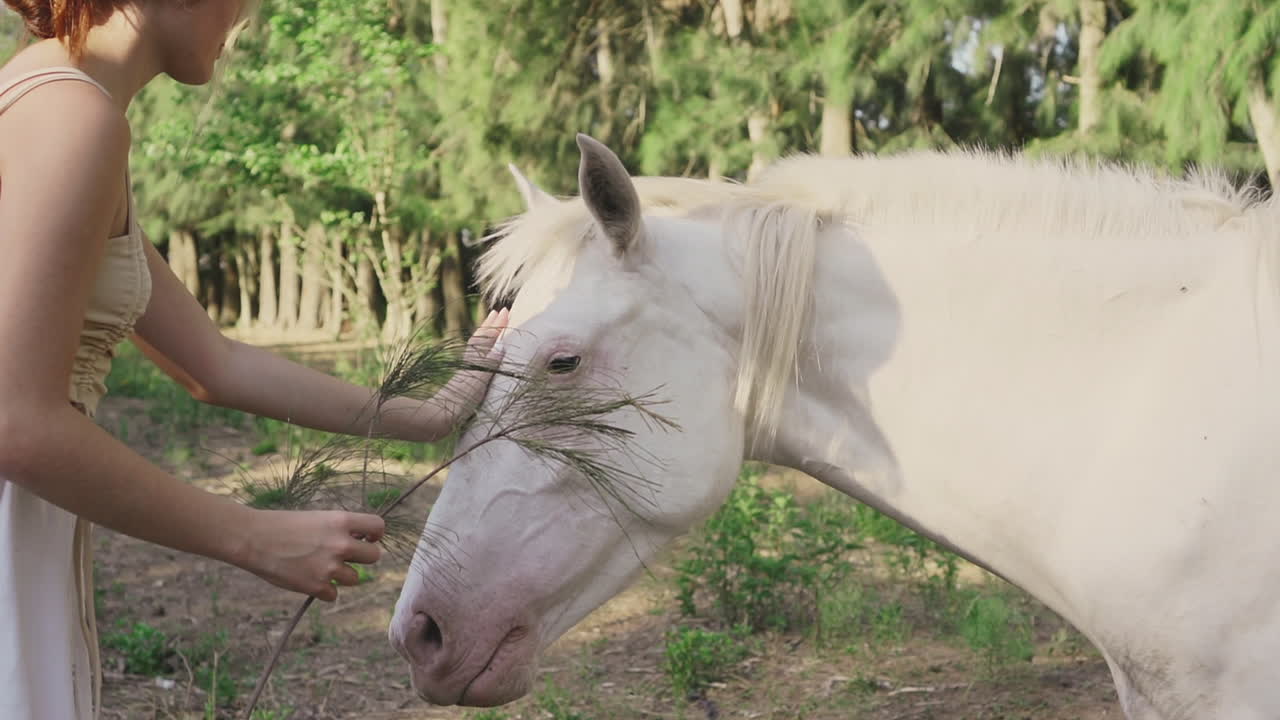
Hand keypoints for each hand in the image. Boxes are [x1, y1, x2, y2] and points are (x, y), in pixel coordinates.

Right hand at [238, 509, 385, 601]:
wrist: (253, 538)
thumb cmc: (282, 526)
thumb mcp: (317, 518)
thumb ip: (340, 529)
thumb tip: (360, 542)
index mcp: (341, 521)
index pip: (378, 526)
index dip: (374, 534)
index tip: (366, 538)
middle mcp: (340, 544)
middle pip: (374, 557)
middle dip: (362, 558)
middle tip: (345, 557)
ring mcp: (329, 567)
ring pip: (355, 579)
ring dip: (342, 576)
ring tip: (320, 567)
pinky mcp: (316, 587)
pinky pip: (333, 594)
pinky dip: (324, 590)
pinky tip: (308, 579)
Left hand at [422, 308, 508, 438]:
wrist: (437, 419)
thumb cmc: (456, 404)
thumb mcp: (475, 383)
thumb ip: (488, 365)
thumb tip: (501, 346)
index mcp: (475, 363)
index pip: (487, 339)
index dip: (497, 326)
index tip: (505, 310)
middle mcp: (470, 365)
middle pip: (481, 340)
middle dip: (491, 326)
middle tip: (500, 311)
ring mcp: (466, 373)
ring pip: (478, 349)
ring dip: (487, 336)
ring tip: (492, 327)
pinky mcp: (464, 383)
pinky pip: (476, 359)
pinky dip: (482, 351)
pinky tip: (483, 355)